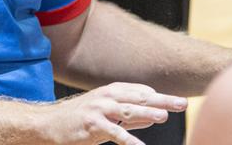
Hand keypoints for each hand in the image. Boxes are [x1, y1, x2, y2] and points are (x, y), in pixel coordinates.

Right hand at [46, 82, 187, 144]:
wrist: (49, 125)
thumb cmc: (79, 119)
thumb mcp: (106, 114)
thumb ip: (130, 117)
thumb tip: (153, 118)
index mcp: (112, 91)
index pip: (141, 92)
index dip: (160, 96)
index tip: (177, 101)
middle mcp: (107, 96)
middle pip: (140, 98)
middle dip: (163, 100)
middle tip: (182, 103)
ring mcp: (99, 110)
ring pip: (128, 111)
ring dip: (147, 113)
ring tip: (164, 116)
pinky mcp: (92, 126)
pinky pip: (114, 133)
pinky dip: (128, 140)